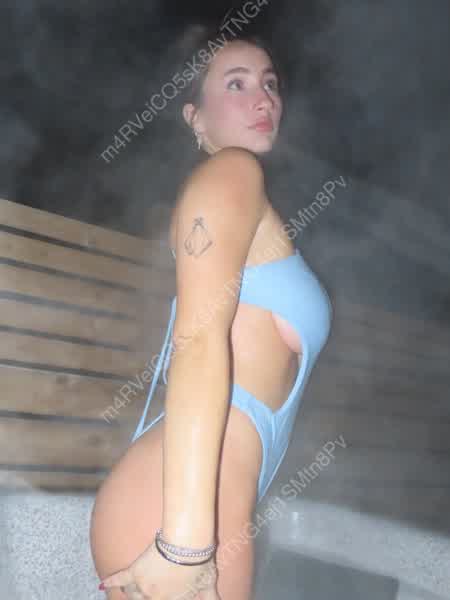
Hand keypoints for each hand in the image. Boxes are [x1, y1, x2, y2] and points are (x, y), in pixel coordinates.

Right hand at [99, 539, 220, 598]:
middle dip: (146, 597)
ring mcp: (144, 587)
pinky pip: (119, 579)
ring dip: (132, 594)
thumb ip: (212, 598)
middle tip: (152, 591)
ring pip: (132, 595)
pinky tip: (102, 584)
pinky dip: (110, 581)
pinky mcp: (135, 572)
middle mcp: (155, 599)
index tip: (163, 595)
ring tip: (130, 591)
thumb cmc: (201, 562)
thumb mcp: (208, 583)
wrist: (188, 543)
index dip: (166, 598)